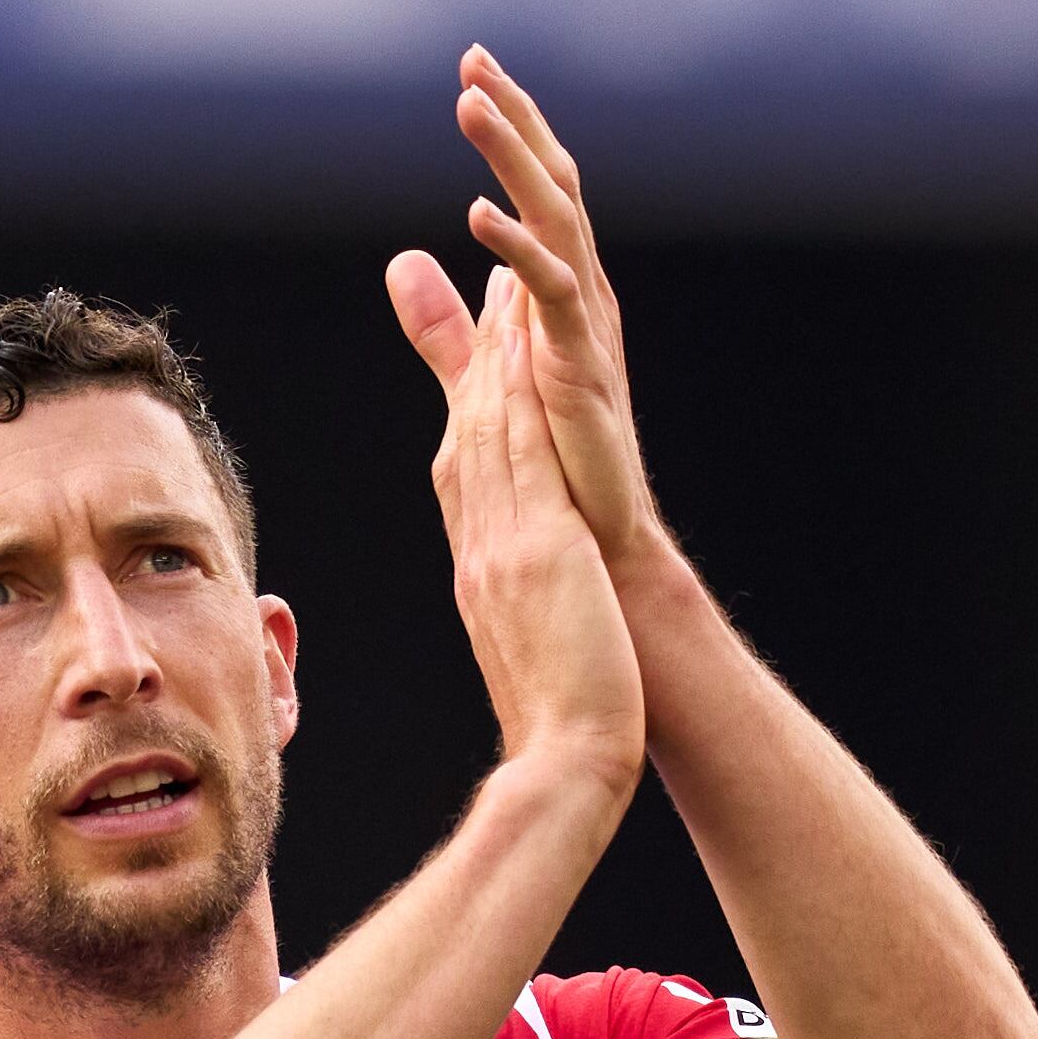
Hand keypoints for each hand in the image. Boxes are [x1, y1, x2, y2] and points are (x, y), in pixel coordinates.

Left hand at [386, 47, 657, 570]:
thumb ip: (444, 323)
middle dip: (515, 120)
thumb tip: (405, 262)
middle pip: (552, 184)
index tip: (472, 69)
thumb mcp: (484, 373)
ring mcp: (585, 328)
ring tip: (472, 107)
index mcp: (559, 289)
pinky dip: (517, 251)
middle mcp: (580, 295)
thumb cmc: (555, 461)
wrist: (599, 540)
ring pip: (556, 220)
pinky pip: (552, 294)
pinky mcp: (581, 367)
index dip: (510, 128)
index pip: (537, 188)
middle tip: (474, 60)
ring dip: (513, 160)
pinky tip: (476, 217)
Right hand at [401, 265, 644, 784]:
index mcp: (481, 571)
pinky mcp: (538, 544)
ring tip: (502, 274)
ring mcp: (503, 542)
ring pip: (490, 424)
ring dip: (493, 343)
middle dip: (472, 349)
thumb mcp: (540, 661)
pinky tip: (525, 335)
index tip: (479, 345)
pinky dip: (518, 387)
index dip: (471, 399)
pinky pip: (522, 449)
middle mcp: (481, 546)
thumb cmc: (562, 732)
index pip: (470, 469)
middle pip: (470, 429)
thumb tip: (528, 618)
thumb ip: (532, 621)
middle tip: (477, 276)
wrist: (567, 764)